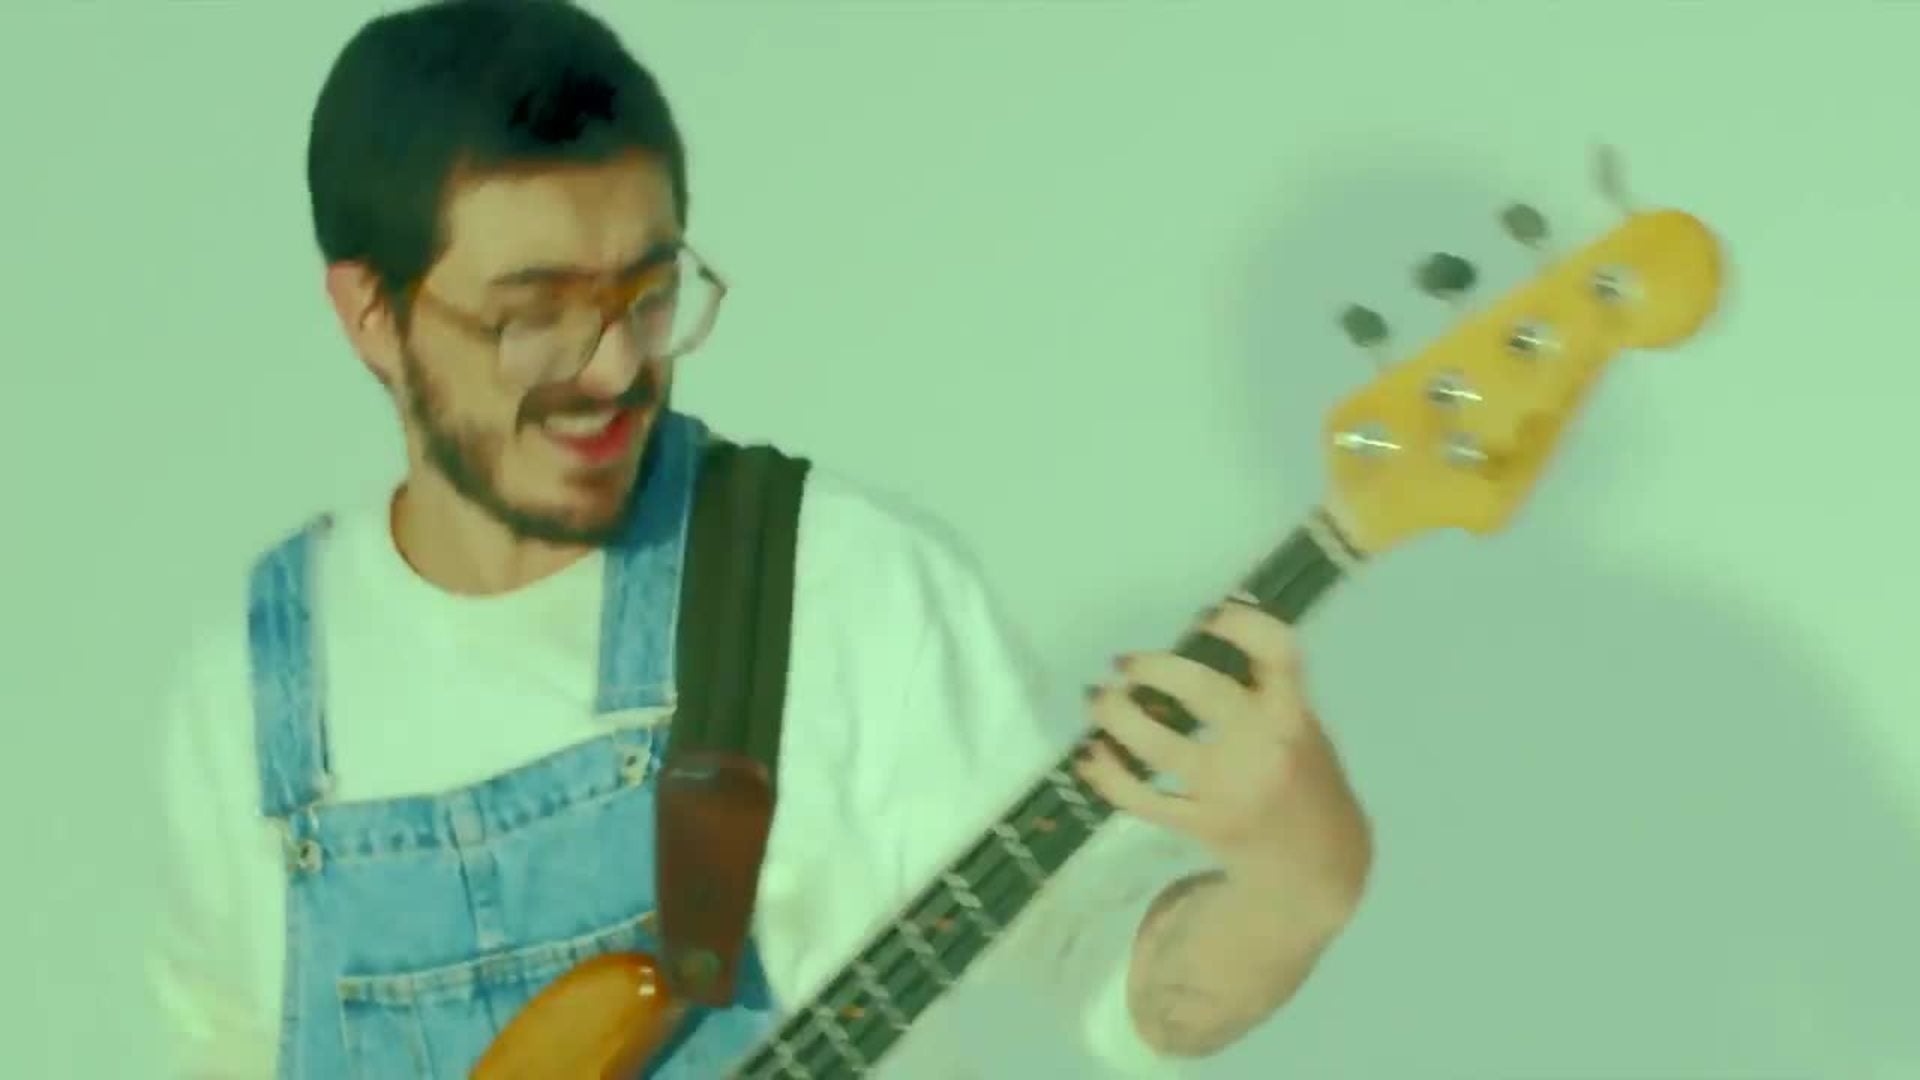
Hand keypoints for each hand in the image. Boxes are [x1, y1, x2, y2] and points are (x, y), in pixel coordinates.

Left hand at [1074, 600, 1335, 883]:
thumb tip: (1202, 628)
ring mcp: (1230, 790)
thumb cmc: (1303, 779)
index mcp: (1294, 716)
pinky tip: (1090, 756)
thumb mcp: (1301, 728)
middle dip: (1153, 668)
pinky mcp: (1202, 825)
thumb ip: (1263, 688)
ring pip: (1158, 746)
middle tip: (1124, 663)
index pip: (1278, 654)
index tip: (1207, 616)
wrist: (1320, 864)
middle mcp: (1264, 748)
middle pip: (1201, 691)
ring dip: (1116, 716)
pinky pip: (1142, 798)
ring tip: (1097, 699)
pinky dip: (1107, 775)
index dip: (1242, 625)